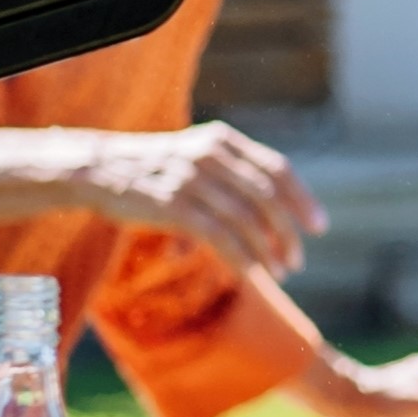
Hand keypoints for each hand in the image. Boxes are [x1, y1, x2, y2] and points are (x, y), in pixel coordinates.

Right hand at [63, 121, 324, 277]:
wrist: (98, 169)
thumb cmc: (152, 168)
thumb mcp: (195, 155)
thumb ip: (231, 171)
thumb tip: (273, 206)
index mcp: (222, 141)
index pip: (277, 169)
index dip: (302, 199)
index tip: (319, 226)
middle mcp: (211, 156)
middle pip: (267, 197)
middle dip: (289, 232)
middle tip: (298, 259)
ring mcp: (192, 180)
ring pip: (245, 220)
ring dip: (268, 251)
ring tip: (280, 273)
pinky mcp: (173, 206)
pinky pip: (219, 237)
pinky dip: (242, 258)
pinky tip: (253, 275)